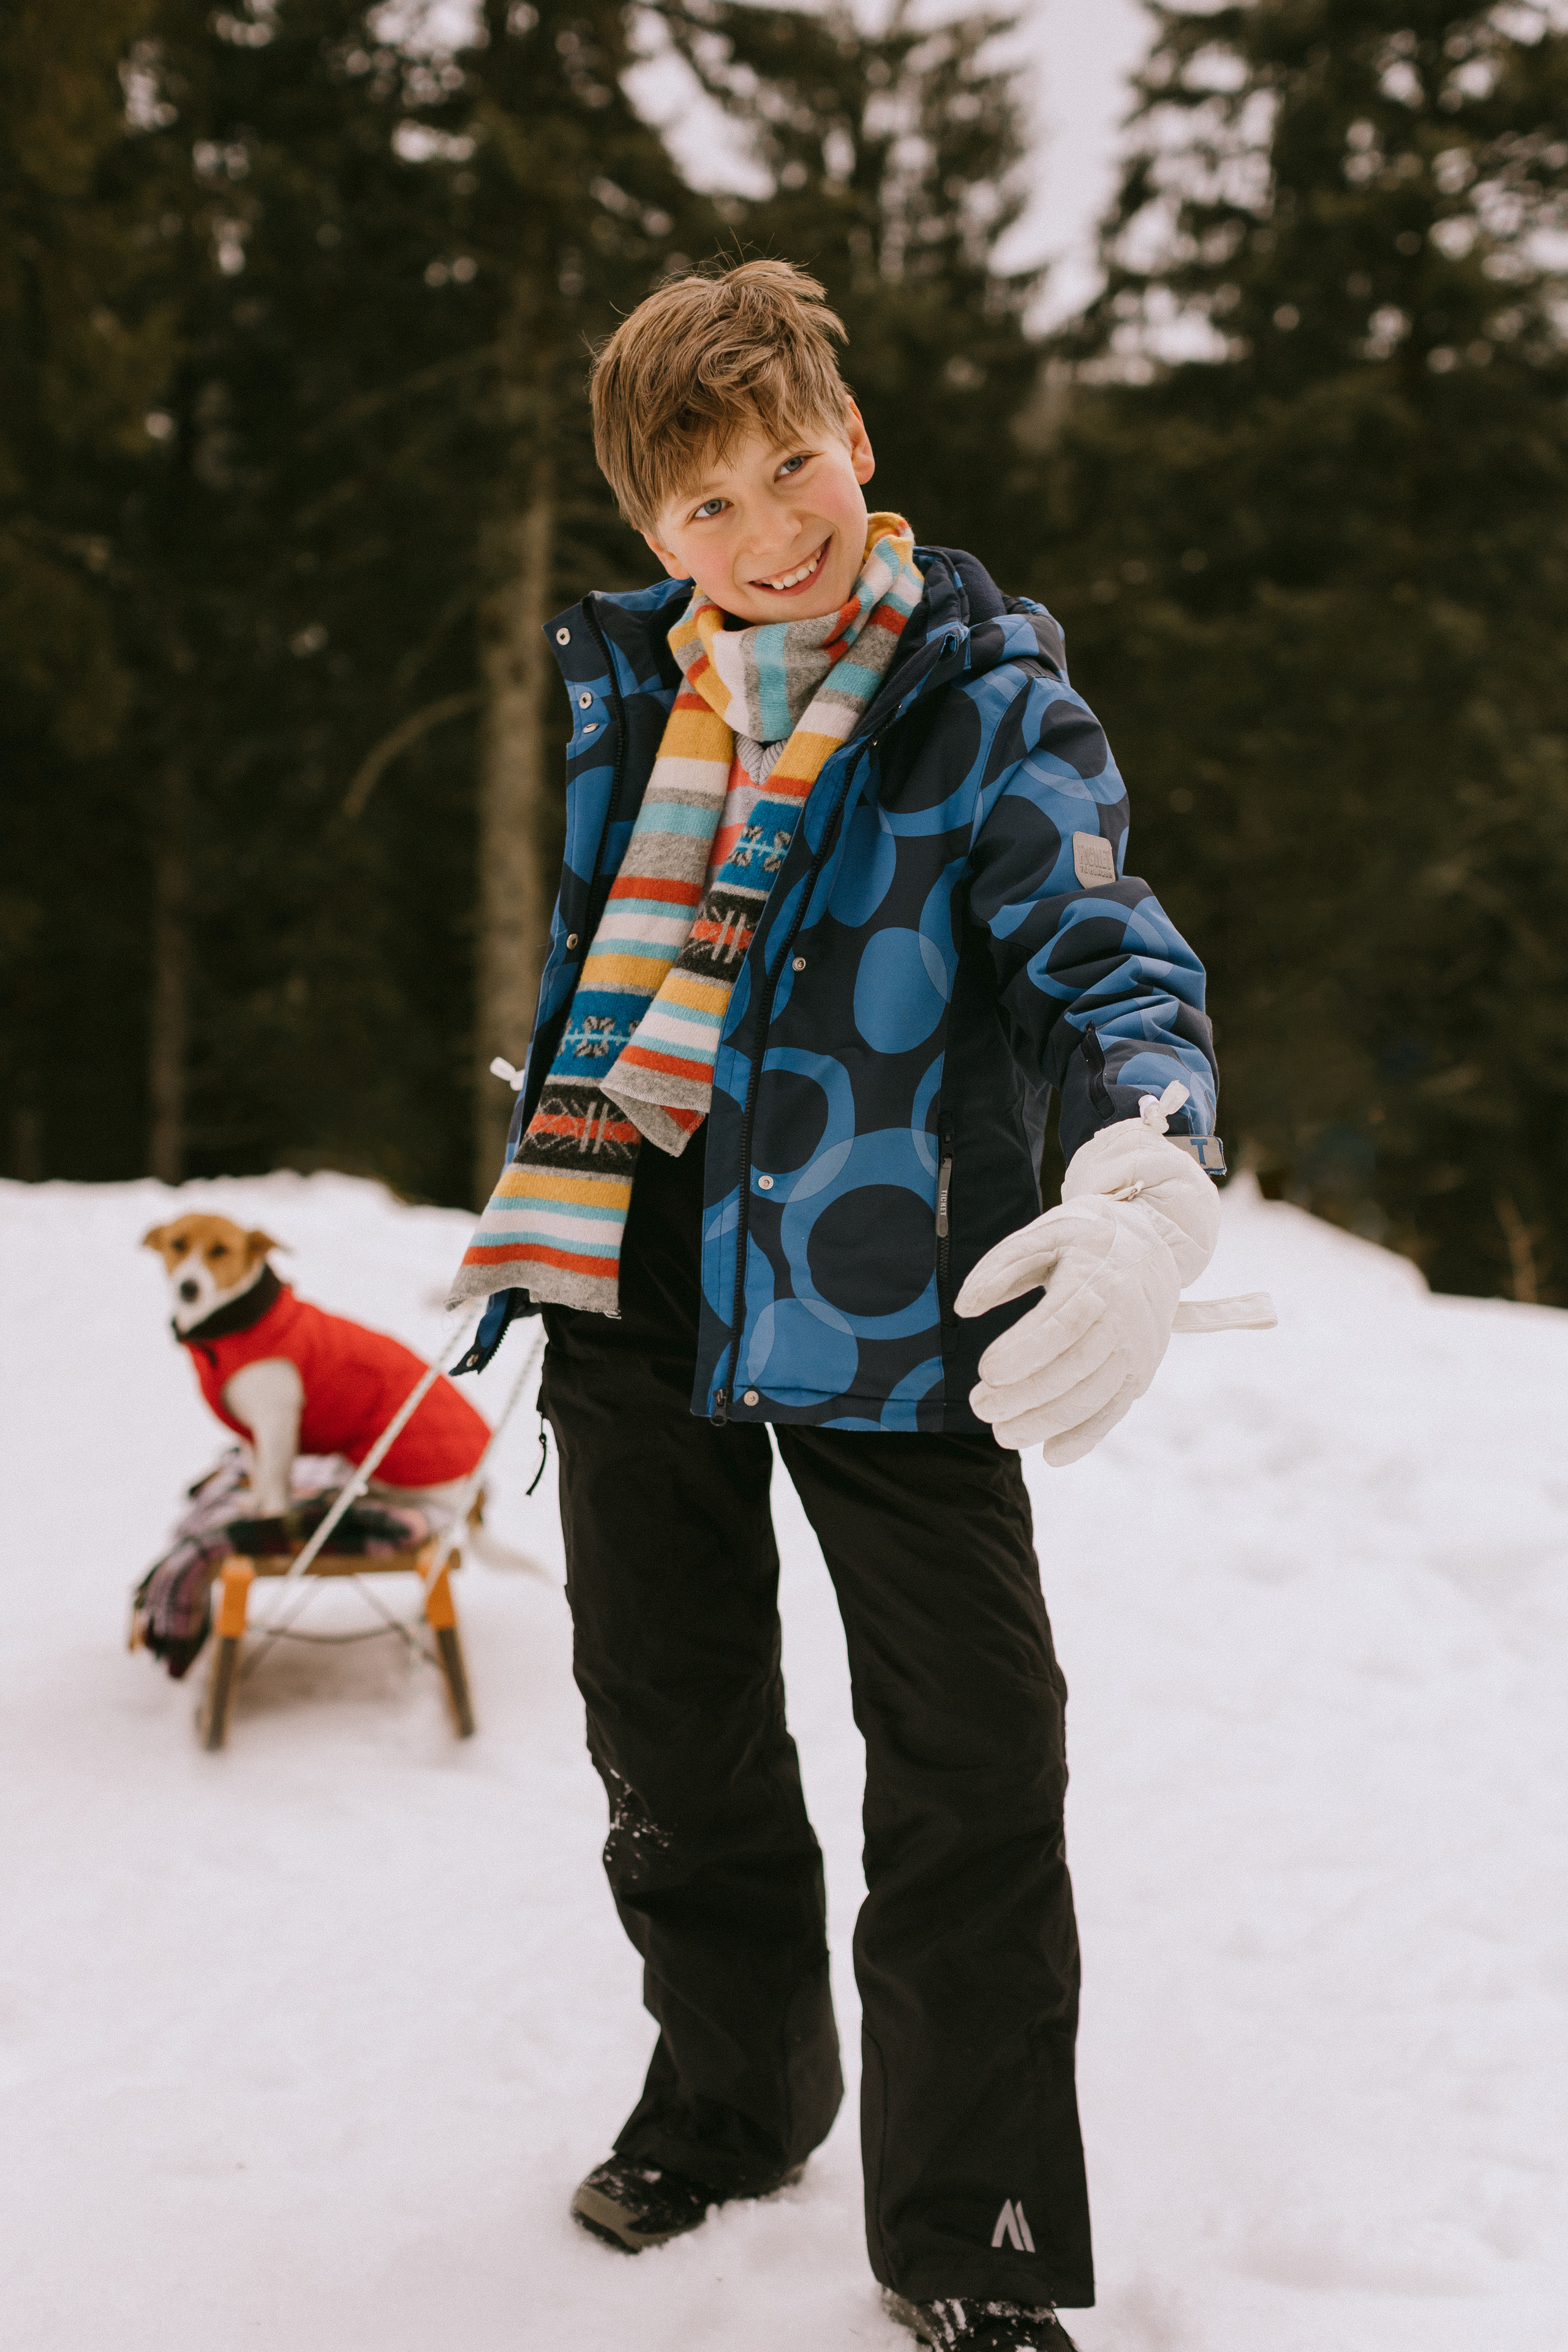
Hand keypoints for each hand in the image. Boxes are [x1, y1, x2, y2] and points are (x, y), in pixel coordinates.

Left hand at [957, 1084, 1244, 1466]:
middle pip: (1078, 1366)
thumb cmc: (1083, 1238)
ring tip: (1003, 1435)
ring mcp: (1139, 1349)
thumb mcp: (1042, 1234)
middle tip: (980, 1408)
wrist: (1152, 1243)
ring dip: (1049, 1422)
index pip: (1063, 1322)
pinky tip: (1052, 1456)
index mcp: (1100, 1275)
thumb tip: (965, 1308)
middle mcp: (1127, 1316)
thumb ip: (1001, 1268)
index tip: (986, 1371)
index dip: (1025, 1352)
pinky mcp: (1141, 1372)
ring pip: (1096, 1395)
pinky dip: (1086, 1437)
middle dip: (1027, 1395)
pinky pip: (1115, 1410)